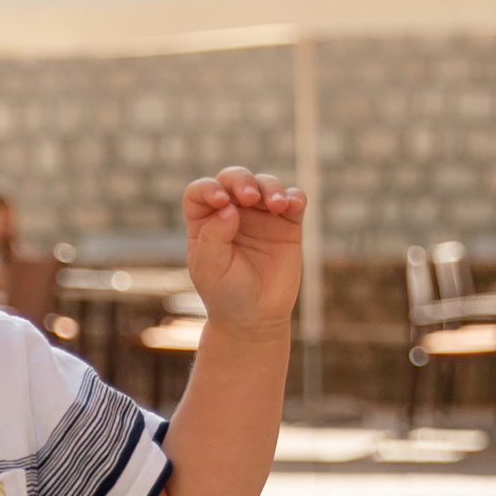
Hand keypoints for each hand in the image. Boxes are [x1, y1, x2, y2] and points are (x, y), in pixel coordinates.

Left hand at [184, 167, 304, 335]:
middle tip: (249, 196)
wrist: (256, 317)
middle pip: (234, 179)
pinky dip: (294, 196)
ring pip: (265, 184)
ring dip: (271, 187)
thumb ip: (214, 236)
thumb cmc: (226, 293)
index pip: (201, 191)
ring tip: (276, 205)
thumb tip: (229, 207)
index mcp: (205, 221)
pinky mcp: (288, 223)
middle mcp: (232, 211)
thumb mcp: (210, 268)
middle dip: (242, 180)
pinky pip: (294, 200)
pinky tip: (291, 204)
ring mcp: (261, 215)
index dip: (208, 189)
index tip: (220, 200)